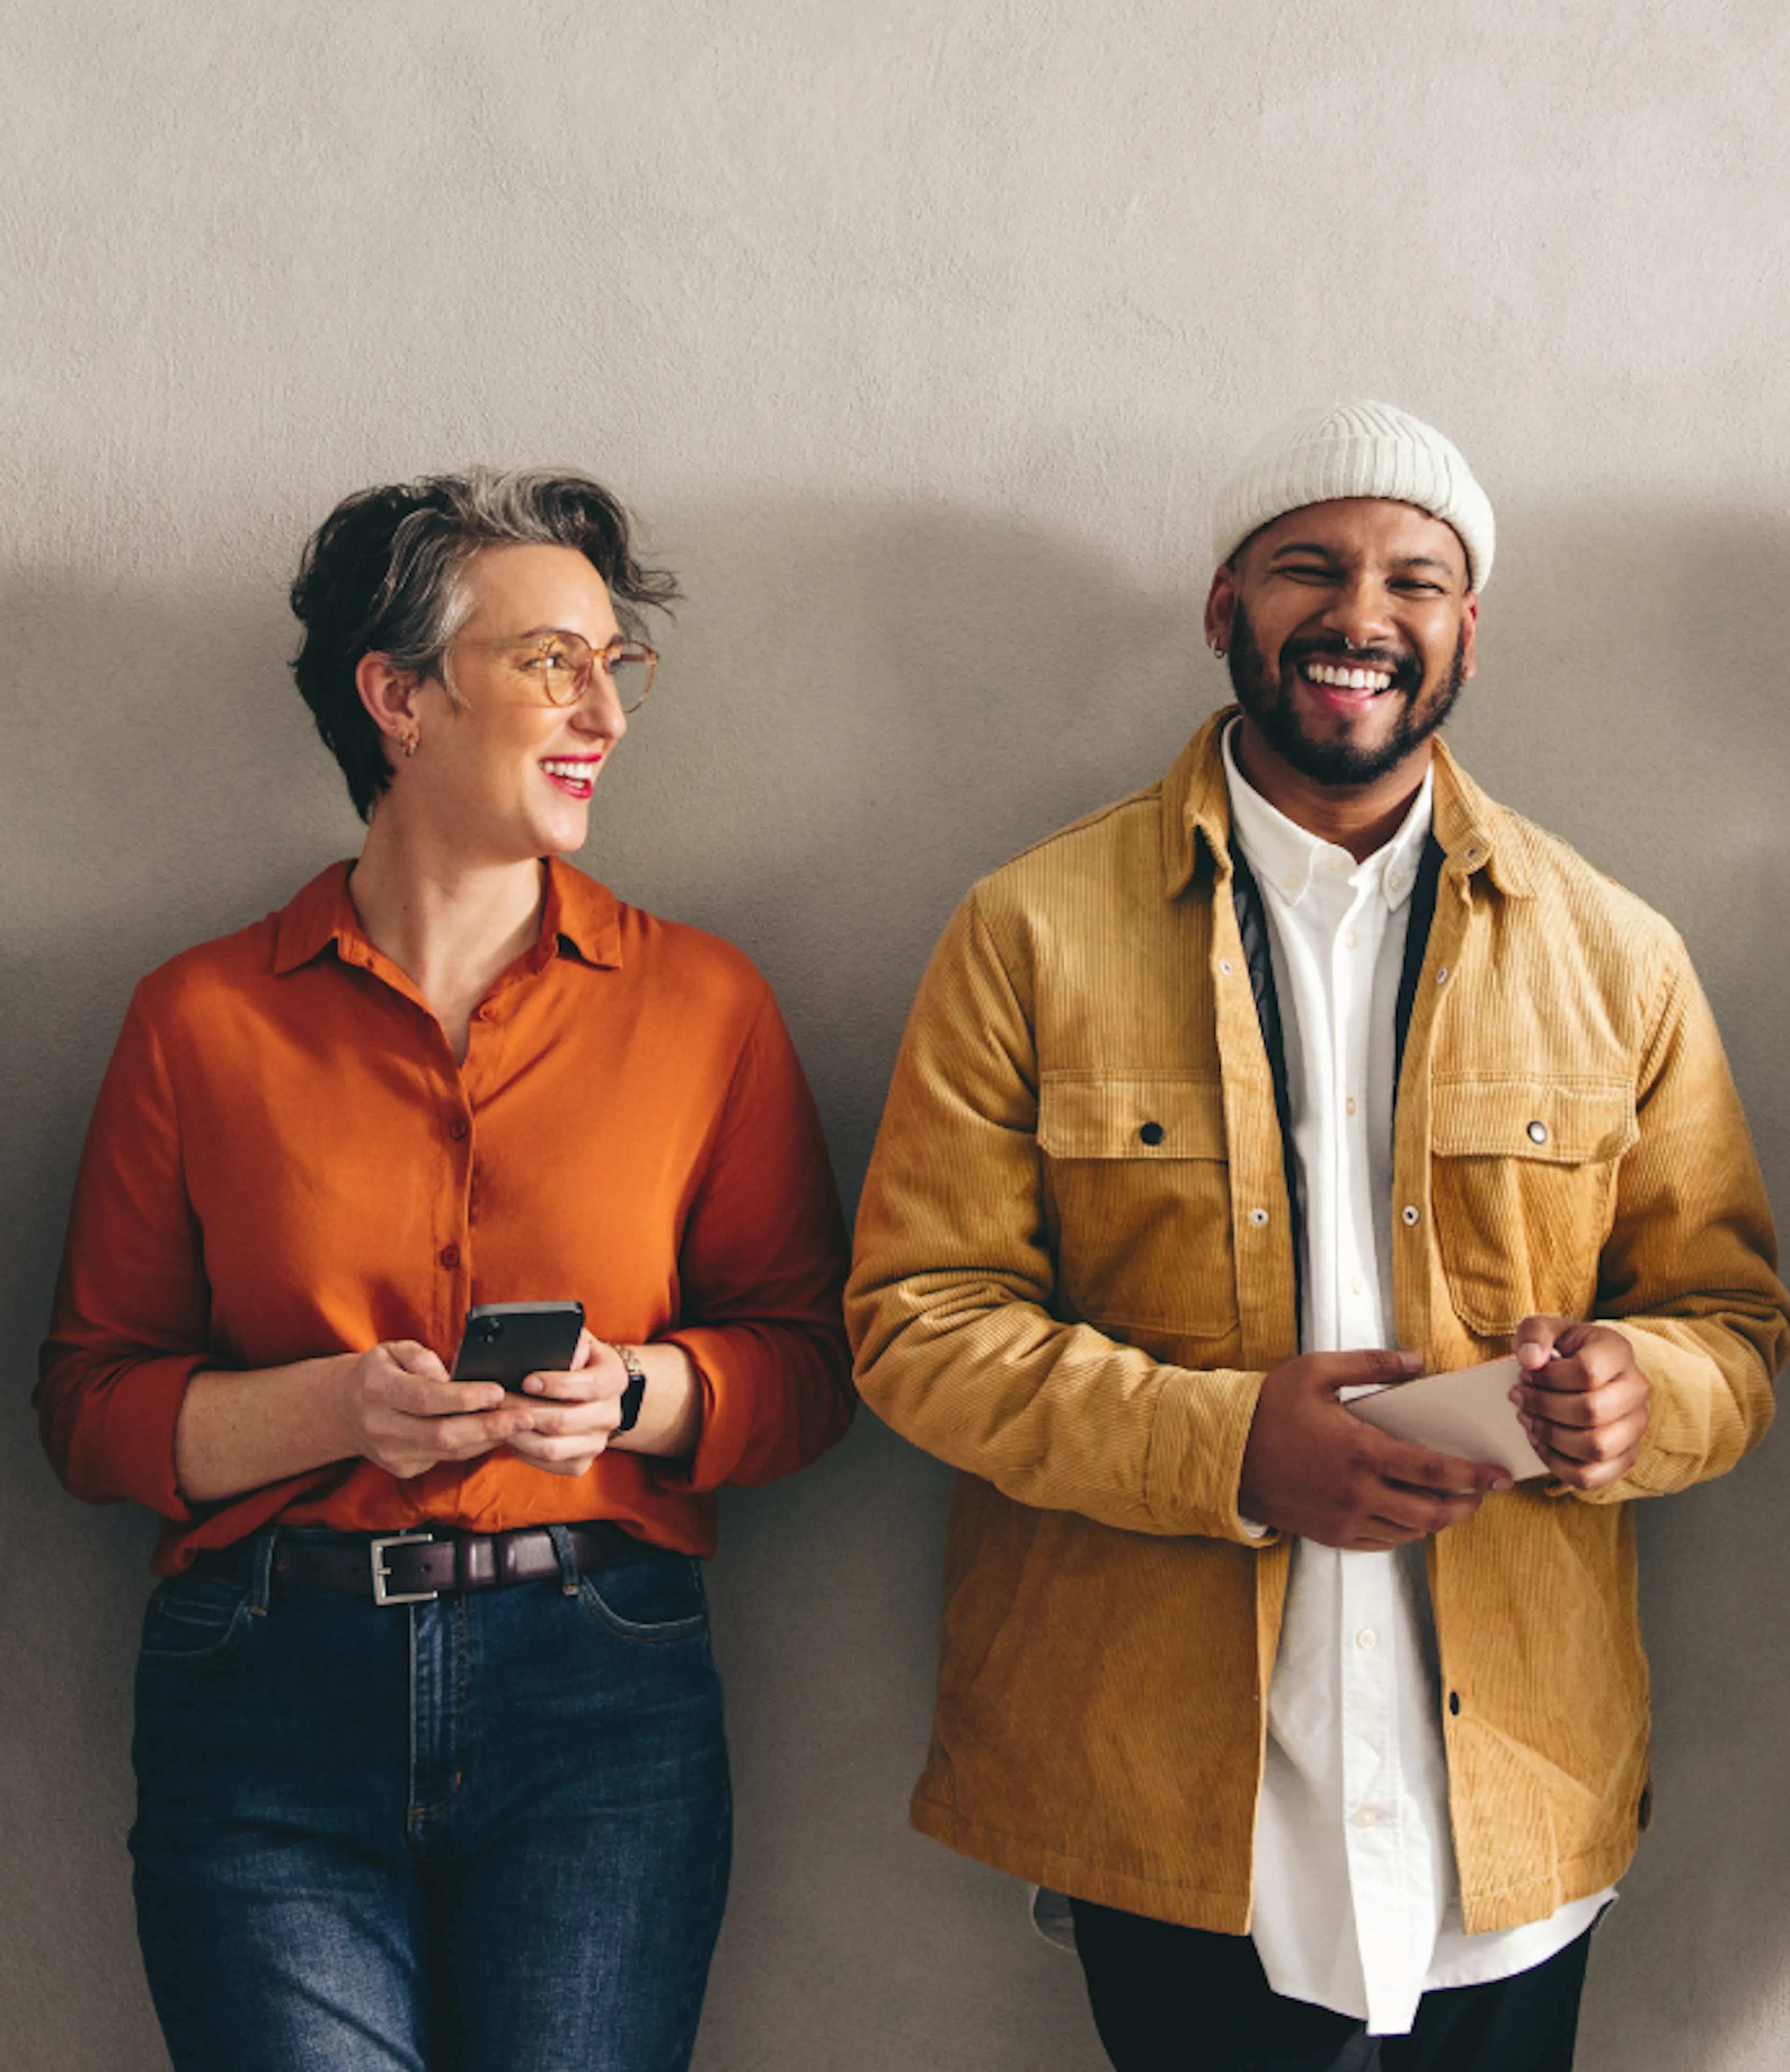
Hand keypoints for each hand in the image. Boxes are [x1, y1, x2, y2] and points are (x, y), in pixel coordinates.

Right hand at [335, 1340, 528, 1480]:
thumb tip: (449, 1375)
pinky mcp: (403, 1468)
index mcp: (378, 1390)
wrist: (343, 1411)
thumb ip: (421, 1357)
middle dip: (489, 1427)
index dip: (465, 1398)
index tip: (497, 1392)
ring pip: (448, 1452)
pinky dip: (474, 1447)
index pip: (426, 1399)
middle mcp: (382, 1426)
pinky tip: (495, 1434)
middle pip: (442, 1434)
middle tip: (524, 1417)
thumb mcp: (392, 1350)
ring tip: (519, 1426)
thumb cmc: (377, 1375)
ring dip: (488, 1439)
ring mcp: (392, 1453)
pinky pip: (446, 1459)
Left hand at [504, 1330, 632, 1477]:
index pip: (591, 1386)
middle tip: (498, 1401)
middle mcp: (611, 1414)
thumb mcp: (577, 1341)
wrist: (592, 1389)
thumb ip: (569, 1343)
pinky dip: (525, 1452)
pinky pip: (548, 1464)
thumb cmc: (577, 1360)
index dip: (557, 1385)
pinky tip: (513, 1434)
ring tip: (499, 1419)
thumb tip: (556, 1356)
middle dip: (525, 1410)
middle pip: (564, 1421)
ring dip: (519, 1434)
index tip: (527, 1381)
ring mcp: (598, 1442)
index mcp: (614, 1379)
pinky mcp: (582, 1462)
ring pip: (552, 1448)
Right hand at [1238, 1346, 1513, 1549]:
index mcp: (1361, 1451)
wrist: (1224, 1452)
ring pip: (1409, 1532)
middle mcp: (1358, 1492)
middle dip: (1465, 1506)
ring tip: (1450, 1503)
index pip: (1434, 1471)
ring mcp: (1344, 1518)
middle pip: (1430, 1513)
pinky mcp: (1330, 1534)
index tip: (1499, 1476)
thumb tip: (1416, 1363)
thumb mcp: (1316, 1371)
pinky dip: (1404, 1532)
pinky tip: (1408, 1516)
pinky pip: (1381, 1542)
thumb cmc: (1269, 1408)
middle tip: (1481, 1494)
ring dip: (1437, 1521)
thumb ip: (1371, 1364)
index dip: (1473, 1476)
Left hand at [1512, 1318, 1649, 1490]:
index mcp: (1618, 1352)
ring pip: (1595, 1448)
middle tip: (1520, 1398)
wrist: (1581, 1371)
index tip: (1525, 1374)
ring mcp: (1635, 1426)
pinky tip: (1539, 1443)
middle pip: (1591, 1411)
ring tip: (1528, 1419)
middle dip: (1544, 1407)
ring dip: (1551, 1437)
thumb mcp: (1542, 1330)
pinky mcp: (1625, 1456)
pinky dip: (1558, 1465)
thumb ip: (1534, 1334)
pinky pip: (1592, 1476)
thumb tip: (1530, 1360)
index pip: (1588, 1371)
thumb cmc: (1560, 1350)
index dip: (1548, 1377)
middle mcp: (1636, 1389)